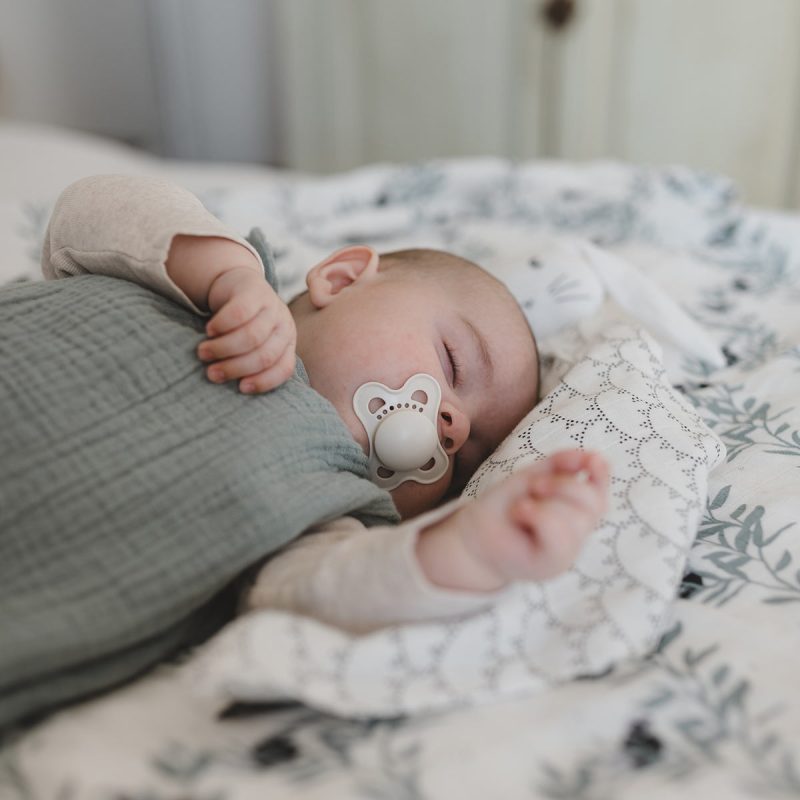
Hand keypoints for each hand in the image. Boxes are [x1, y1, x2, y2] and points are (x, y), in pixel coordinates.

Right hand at [197, 266, 296, 393]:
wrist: (237, 285)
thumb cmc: (244, 324)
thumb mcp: (255, 344)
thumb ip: (251, 363)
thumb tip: (236, 390)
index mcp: (288, 343)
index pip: (283, 368)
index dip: (263, 381)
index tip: (241, 388)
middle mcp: (284, 325)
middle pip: (264, 355)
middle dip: (236, 368)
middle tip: (212, 374)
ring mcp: (272, 306)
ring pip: (251, 337)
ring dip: (224, 349)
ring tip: (203, 353)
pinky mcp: (254, 290)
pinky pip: (239, 314)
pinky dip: (222, 326)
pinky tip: (209, 331)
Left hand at [416, 450, 609, 591]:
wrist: (472, 535)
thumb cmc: (504, 507)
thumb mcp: (532, 477)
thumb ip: (561, 466)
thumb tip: (593, 455)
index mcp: (576, 513)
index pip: (601, 494)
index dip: (602, 475)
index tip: (593, 459)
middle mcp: (577, 535)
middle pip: (594, 503)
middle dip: (564, 485)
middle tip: (534, 486)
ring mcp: (568, 553)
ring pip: (576, 518)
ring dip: (546, 502)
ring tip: (522, 505)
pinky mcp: (553, 565)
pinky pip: (560, 536)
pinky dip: (538, 515)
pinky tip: (520, 513)